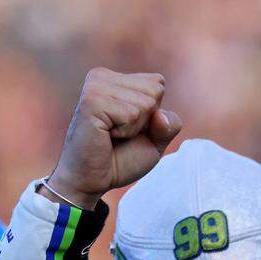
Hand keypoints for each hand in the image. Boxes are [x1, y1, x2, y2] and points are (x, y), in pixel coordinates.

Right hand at [45, 68, 182, 209]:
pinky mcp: (91, 101)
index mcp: (113, 79)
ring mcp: (95, 87)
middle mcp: (101, 77)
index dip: (152, 114)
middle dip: (144, 121)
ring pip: (146, 102)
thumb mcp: (154, 141)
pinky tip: (105, 136)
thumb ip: (170, 124)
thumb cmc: (119, 160)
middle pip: (155, 90)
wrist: (90, 182)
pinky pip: (131, 114)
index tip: (127, 128)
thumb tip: (160, 115)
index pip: (158, 83)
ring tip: (110, 135)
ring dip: (133, 128)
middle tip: (118, 134)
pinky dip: (125, 132)